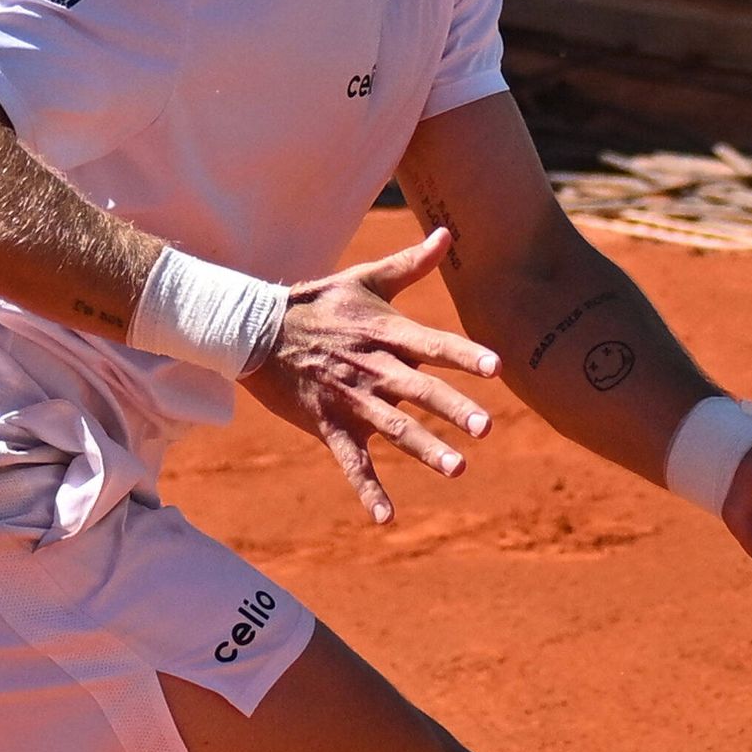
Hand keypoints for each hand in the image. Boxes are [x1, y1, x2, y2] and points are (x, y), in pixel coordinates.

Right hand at [241, 226, 500, 522]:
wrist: (255, 330)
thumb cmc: (319, 303)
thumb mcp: (365, 279)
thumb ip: (411, 264)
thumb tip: (450, 234)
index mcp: (386, 332)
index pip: (433, 343)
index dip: (464, 354)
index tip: (496, 367)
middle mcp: (373, 368)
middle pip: (418, 389)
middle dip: (452, 408)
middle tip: (485, 428)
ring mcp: (350, 399)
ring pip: (393, 428)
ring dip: (424, 449)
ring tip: (458, 469)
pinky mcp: (328, 425)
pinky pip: (351, 462)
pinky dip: (367, 490)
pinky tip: (386, 517)